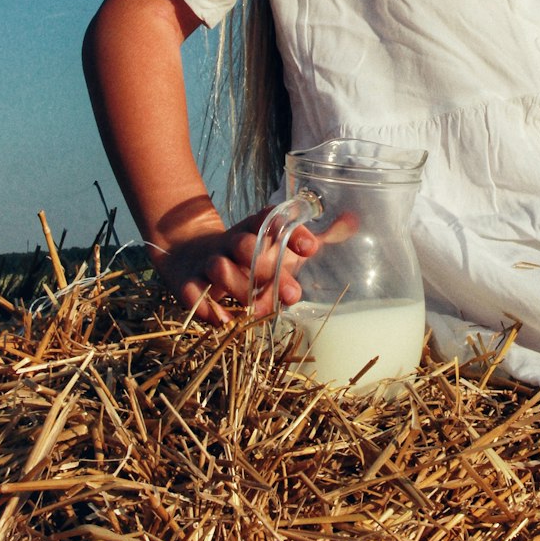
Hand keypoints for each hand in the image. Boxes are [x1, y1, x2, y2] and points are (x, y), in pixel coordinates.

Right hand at [148, 206, 356, 322]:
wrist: (188, 254)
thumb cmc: (249, 255)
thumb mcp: (280, 244)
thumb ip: (316, 236)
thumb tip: (354, 219)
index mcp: (254, 229)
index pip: (271, 220)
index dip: (291, 232)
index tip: (312, 248)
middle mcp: (231, 242)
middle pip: (245, 245)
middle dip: (267, 268)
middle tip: (292, 293)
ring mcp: (207, 261)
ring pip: (219, 268)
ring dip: (239, 288)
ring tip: (257, 308)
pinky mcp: (186, 282)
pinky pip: (193, 294)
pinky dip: (208, 309)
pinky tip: (226, 321)